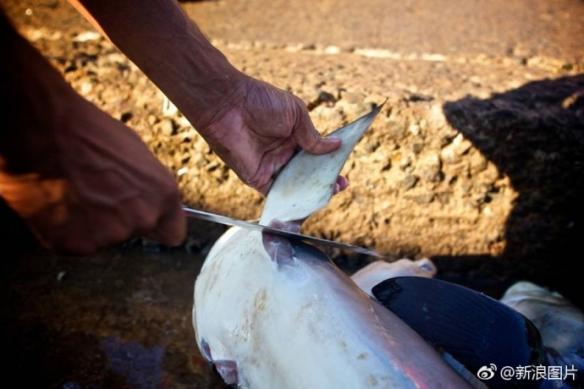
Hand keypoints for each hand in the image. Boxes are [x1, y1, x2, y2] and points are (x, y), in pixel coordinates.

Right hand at [1, 70, 185, 253]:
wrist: (42, 130)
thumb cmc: (88, 132)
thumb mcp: (136, 153)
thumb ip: (148, 186)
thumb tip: (148, 198)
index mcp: (164, 196)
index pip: (174, 234)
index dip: (158, 227)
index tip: (146, 222)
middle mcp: (142, 219)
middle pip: (135, 233)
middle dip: (120, 220)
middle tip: (96, 194)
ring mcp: (110, 236)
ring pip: (103, 238)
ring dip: (91, 223)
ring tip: (73, 191)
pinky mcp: (76, 245)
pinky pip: (75, 242)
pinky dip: (66, 229)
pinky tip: (58, 202)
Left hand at [199, 75, 343, 192]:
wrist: (229, 105)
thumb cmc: (261, 101)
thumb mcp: (296, 114)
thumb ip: (313, 136)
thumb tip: (336, 146)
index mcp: (293, 136)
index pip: (315, 155)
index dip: (329, 163)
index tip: (342, 170)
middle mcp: (283, 154)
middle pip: (307, 173)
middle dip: (324, 180)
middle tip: (339, 185)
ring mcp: (271, 167)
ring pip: (295, 186)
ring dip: (311, 192)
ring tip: (329, 194)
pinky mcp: (258, 179)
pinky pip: (277, 194)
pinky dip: (291, 200)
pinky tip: (306, 202)